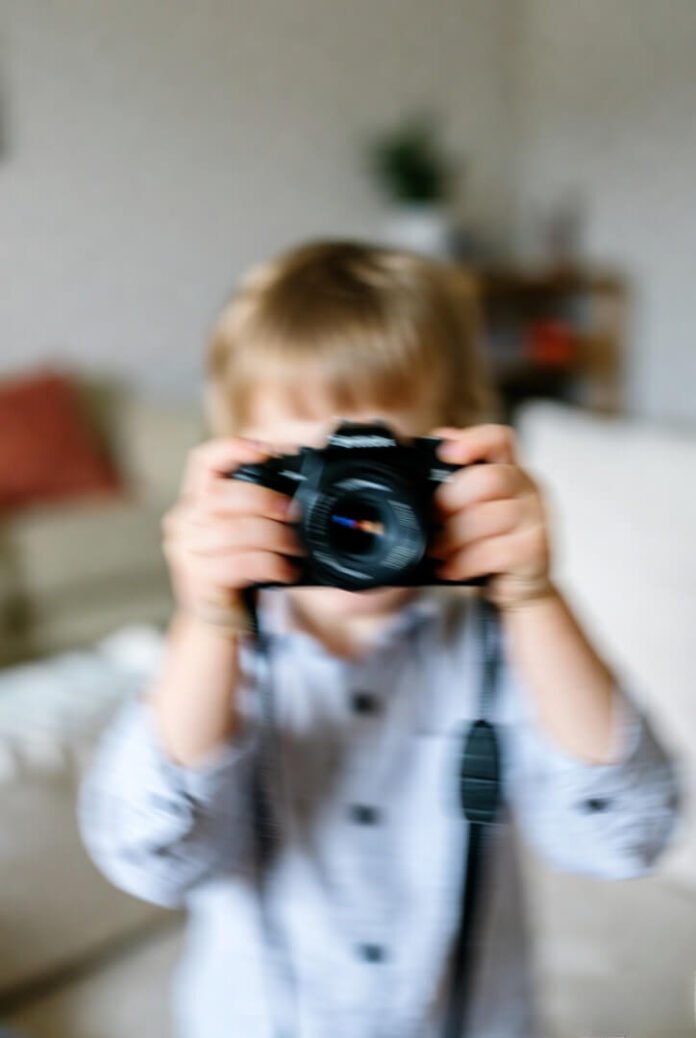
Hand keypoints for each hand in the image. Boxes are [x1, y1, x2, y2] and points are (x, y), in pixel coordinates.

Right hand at [162, 438, 302, 616]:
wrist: (217, 623)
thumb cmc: (237, 573)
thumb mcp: (244, 535)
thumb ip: (257, 509)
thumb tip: (296, 489)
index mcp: (195, 504)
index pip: (203, 463)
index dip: (231, 449)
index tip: (263, 450)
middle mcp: (184, 524)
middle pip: (221, 494)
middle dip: (264, 499)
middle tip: (293, 513)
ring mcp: (187, 554)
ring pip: (234, 530)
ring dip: (274, 537)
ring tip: (295, 548)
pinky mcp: (200, 582)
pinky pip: (240, 563)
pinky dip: (271, 564)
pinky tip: (286, 571)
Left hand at [430, 424, 554, 609]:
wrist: (520, 589)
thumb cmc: (489, 544)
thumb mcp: (469, 512)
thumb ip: (453, 487)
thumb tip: (426, 456)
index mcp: (509, 471)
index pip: (500, 439)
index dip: (474, 440)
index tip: (446, 453)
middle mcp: (528, 489)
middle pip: (489, 478)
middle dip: (451, 499)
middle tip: (433, 519)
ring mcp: (536, 519)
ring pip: (490, 517)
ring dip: (454, 537)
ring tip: (437, 551)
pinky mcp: (534, 551)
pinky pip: (494, 552)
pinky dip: (464, 562)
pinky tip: (451, 569)